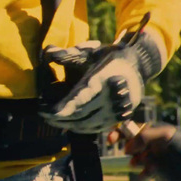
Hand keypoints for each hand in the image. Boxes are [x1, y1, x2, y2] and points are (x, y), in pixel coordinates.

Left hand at [39, 29, 162, 133]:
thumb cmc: (108, 57)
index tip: (46, 112)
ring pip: (88, 124)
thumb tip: (50, 54)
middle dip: (60, 118)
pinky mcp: (119, 118)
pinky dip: (81, 128)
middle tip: (43, 115)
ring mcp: (117, 110)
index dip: (62, 109)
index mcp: (104, 79)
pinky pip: (97, 128)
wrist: (137, 65)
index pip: (78, 100)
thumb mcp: (90, 51)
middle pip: (81, 115)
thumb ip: (69, 54)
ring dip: (68, 125)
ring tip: (52, 120)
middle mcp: (112, 97)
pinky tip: (68, 124)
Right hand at [108, 124, 176, 175]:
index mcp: (151, 131)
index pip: (129, 129)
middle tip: (135, 156)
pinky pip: (144, 172)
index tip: (111, 141)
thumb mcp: (165, 136)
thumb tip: (126, 147)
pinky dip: (143, 173)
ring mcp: (154, 156)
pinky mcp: (158, 169)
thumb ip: (143, 138)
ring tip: (148, 164)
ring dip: (138, 162)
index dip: (118, 133)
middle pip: (130, 145)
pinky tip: (148, 174)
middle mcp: (151, 143)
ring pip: (136, 159)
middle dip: (130, 151)